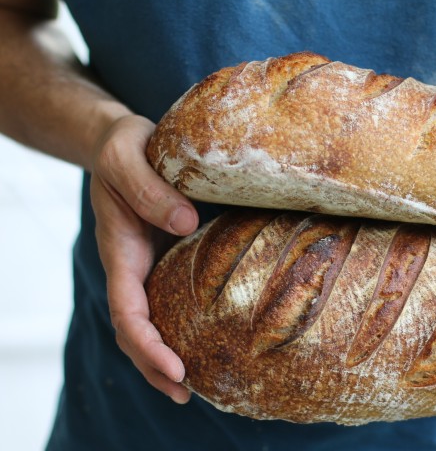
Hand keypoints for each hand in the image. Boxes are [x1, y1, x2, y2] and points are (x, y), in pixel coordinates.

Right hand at [90, 114, 198, 403]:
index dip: (147, 344)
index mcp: (121, 250)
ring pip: (155, 320)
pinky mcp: (169, 258)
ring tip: (199, 385)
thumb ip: (150, 189)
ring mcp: (150, 265)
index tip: (174, 367)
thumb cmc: (123, 148)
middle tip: (186, 393)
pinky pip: (174, 299)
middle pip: (137, 329)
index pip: (127, 309)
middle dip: (156, 365)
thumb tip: (186, 225)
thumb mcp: (128, 157)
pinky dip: (186, 325)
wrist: (124, 143)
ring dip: (170, 354)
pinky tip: (213, 338)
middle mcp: (134, 265)